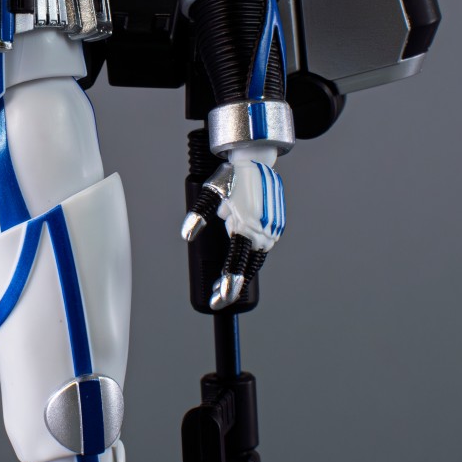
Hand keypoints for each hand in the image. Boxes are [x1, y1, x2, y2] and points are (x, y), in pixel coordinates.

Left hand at [181, 153, 284, 309]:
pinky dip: (250, 261)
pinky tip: (238, 267)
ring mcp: (271, 230)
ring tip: (223, 289)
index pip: (237, 263)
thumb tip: (187, 235)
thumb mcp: (210, 193)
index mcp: (247, 225)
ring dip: (241, 276)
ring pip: (256, 262)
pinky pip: (261, 250)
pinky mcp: (275, 227)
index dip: (229, 284)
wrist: (256, 160)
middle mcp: (262, 231)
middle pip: (247, 268)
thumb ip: (198, 215)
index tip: (220, 299)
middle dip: (232, 288)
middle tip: (217, 300)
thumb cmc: (231, 177)